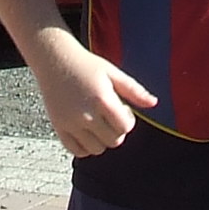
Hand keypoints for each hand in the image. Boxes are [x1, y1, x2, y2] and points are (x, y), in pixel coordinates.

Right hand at [29, 41, 158, 155]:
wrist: (54, 59)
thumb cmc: (86, 64)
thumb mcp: (113, 73)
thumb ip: (134, 90)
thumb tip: (154, 103)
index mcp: (103, 100)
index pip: (126, 127)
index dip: (128, 120)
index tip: (121, 109)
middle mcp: (86, 114)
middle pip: (113, 141)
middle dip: (117, 131)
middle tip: (109, 115)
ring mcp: (71, 123)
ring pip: (96, 149)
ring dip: (102, 140)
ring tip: (97, 123)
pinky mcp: (58, 127)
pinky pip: (77, 151)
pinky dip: (84, 147)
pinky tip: (86, 132)